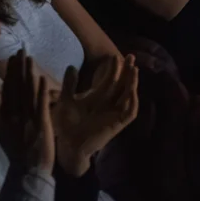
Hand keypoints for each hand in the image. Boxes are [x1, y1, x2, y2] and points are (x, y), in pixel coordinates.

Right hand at [0, 52, 56, 175]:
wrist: (28, 171)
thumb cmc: (16, 151)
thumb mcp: (0, 130)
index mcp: (7, 114)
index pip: (9, 88)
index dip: (11, 72)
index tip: (13, 57)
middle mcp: (17, 113)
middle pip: (18, 86)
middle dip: (20, 68)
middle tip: (22, 50)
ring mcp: (29, 118)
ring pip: (28, 92)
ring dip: (29, 74)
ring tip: (30, 58)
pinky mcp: (42, 123)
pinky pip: (41, 105)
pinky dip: (41, 91)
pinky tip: (42, 78)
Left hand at [52, 53, 141, 176]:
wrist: (67, 144)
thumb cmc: (66, 125)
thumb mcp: (65, 101)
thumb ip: (69, 85)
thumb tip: (71, 66)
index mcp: (97, 97)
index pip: (110, 79)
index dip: (113, 68)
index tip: (114, 56)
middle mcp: (108, 104)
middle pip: (122, 84)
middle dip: (127, 71)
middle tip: (131, 56)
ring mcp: (113, 114)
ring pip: (128, 96)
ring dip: (132, 84)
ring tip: (134, 69)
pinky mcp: (116, 124)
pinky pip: (129, 113)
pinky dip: (132, 103)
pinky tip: (132, 92)